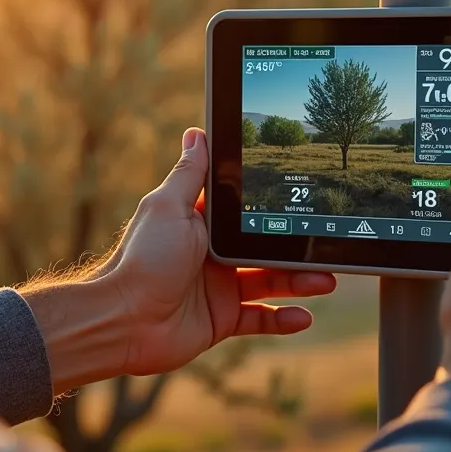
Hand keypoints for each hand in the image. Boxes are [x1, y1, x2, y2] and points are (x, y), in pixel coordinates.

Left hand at [100, 127, 337, 376]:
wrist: (123, 319)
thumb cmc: (143, 259)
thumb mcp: (168, 207)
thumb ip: (190, 174)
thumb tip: (197, 132)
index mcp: (202, 224)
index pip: (245, 208)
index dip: (273, 203)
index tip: (305, 197)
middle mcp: (213, 254)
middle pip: (266, 245)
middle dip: (298, 247)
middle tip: (327, 248)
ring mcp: (218, 287)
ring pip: (271, 281)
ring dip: (300, 281)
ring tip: (325, 281)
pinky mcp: (221, 320)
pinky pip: (260, 318)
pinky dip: (283, 319)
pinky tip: (304, 316)